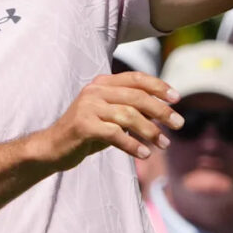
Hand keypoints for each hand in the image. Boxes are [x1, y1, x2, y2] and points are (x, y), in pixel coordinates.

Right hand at [38, 72, 182, 171]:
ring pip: (128, 115)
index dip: (158, 86)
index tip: (177, 98)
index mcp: (102, 83)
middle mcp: (94, 91)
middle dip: (161, 110)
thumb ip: (130, 109)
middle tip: (178, 124)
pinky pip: (115, 134)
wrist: (54, 146)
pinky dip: (133, 145)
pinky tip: (145, 154)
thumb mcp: (109, 116)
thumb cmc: (87, 132)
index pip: (135, 78)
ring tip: (163, 144)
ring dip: (150, 131)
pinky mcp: (83, 125)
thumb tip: (164, 112)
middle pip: (136, 97)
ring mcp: (87, 107)